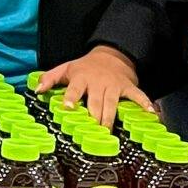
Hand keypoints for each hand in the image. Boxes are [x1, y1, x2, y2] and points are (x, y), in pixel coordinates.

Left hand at [33, 46, 148, 128]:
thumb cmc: (84, 67)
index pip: (74, 88)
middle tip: (91, 131)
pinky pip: (137, 96)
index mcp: (81, 78)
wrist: (110, 55)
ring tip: (107, 132)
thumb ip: (49, 78)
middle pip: (95, 101)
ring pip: (112, 103)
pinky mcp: (127, 87)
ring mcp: (114, 85)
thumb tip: (37, 90)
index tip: (67, 108)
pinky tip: (151, 114)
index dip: (70, 98)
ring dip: (109, 118)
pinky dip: (145, 104)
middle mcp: (98, 82)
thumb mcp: (65, 68)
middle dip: (93, 116)